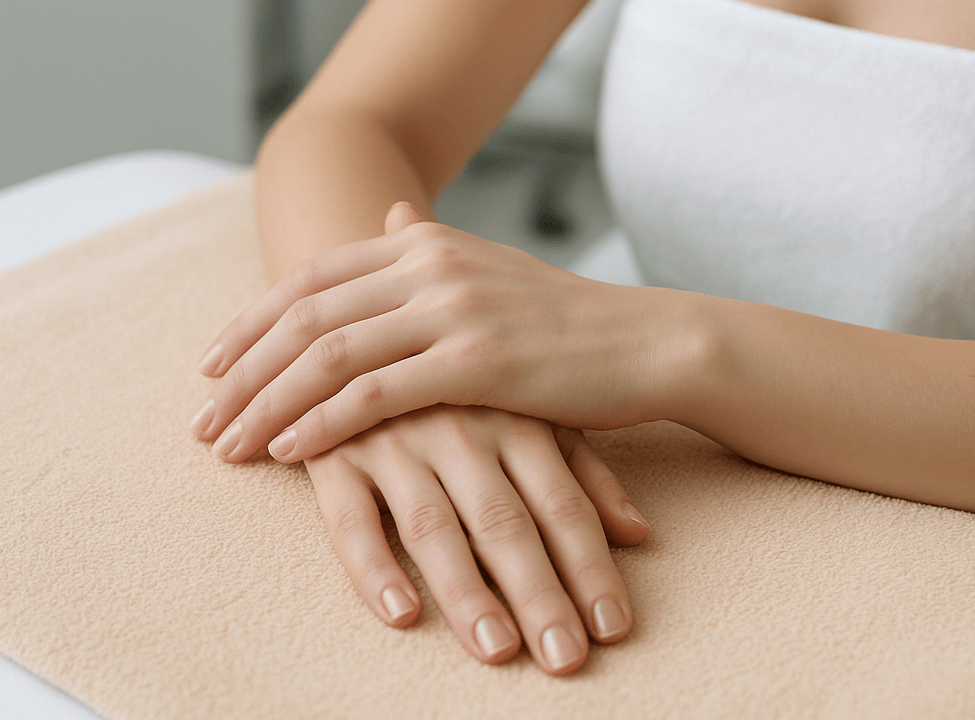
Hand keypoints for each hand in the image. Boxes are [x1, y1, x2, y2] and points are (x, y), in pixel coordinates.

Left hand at [192, 203, 675, 464]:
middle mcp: (429, 265)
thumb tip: (391, 216)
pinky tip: (290, 452)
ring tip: (229, 445)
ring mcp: (452, 310)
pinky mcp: (477, 362)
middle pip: (304, 315)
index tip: (211, 365)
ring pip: (327, 355)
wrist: (649, 343)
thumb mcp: (492, 271)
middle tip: (202, 418)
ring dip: (267, 403)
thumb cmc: (570, 321)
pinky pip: (375, 394)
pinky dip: (321, 423)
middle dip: (243, 370)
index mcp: (426, 245)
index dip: (251, 322)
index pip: (311, 279)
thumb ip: (432, 246)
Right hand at [304, 405, 647, 673]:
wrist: (364, 315)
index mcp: (516, 420)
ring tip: (499, 650)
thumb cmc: (466, 383)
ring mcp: (396, 440)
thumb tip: (638, 533)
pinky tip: (402, 613)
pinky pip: (351, 518)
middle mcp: (461, 429)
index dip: (589, 568)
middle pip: (505, 522)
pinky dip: (375, 566)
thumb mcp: (530, 414)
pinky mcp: (336, 454)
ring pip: (434, 525)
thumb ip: (583, 473)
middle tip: (565, 658)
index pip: (563, 505)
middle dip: (539, 594)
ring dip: (467, 591)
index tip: (613, 629)